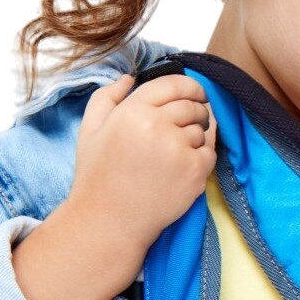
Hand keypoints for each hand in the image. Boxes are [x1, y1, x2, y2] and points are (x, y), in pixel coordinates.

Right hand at [69, 72, 216, 273]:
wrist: (109, 222)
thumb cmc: (98, 176)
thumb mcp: (90, 129)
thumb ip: (107, 97)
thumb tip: (129, 77)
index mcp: (133, 110)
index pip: (174, 83)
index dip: (189, 86)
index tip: (194, 93)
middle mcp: (157, 125)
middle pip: (192, 104)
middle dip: (196, 110)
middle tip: (190, 122)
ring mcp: (178, 149)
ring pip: (202, 129)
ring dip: (196, 135)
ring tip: (178, 151)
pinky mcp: (194, 172)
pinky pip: (209, 152)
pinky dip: (202, 156)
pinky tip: (185, 165)